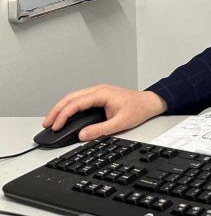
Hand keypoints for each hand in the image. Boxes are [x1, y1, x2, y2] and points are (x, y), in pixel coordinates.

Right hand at [42, 84, 167, 140]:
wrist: (149, 102)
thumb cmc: (138, 109)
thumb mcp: (120, 123)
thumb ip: (100, 130)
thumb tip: (82, 135)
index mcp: (102, 94)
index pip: (76, 103)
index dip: (63, 115)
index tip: (55, 126)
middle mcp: (99, 90)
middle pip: (71, 97)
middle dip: (56, 110)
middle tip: (47, 124)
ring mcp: (99, 91)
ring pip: (73, 96)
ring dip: (61, 108)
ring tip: (52, 121)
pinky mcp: (99, 95)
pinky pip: (80, 98)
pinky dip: (69, 106)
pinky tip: (65, 115)